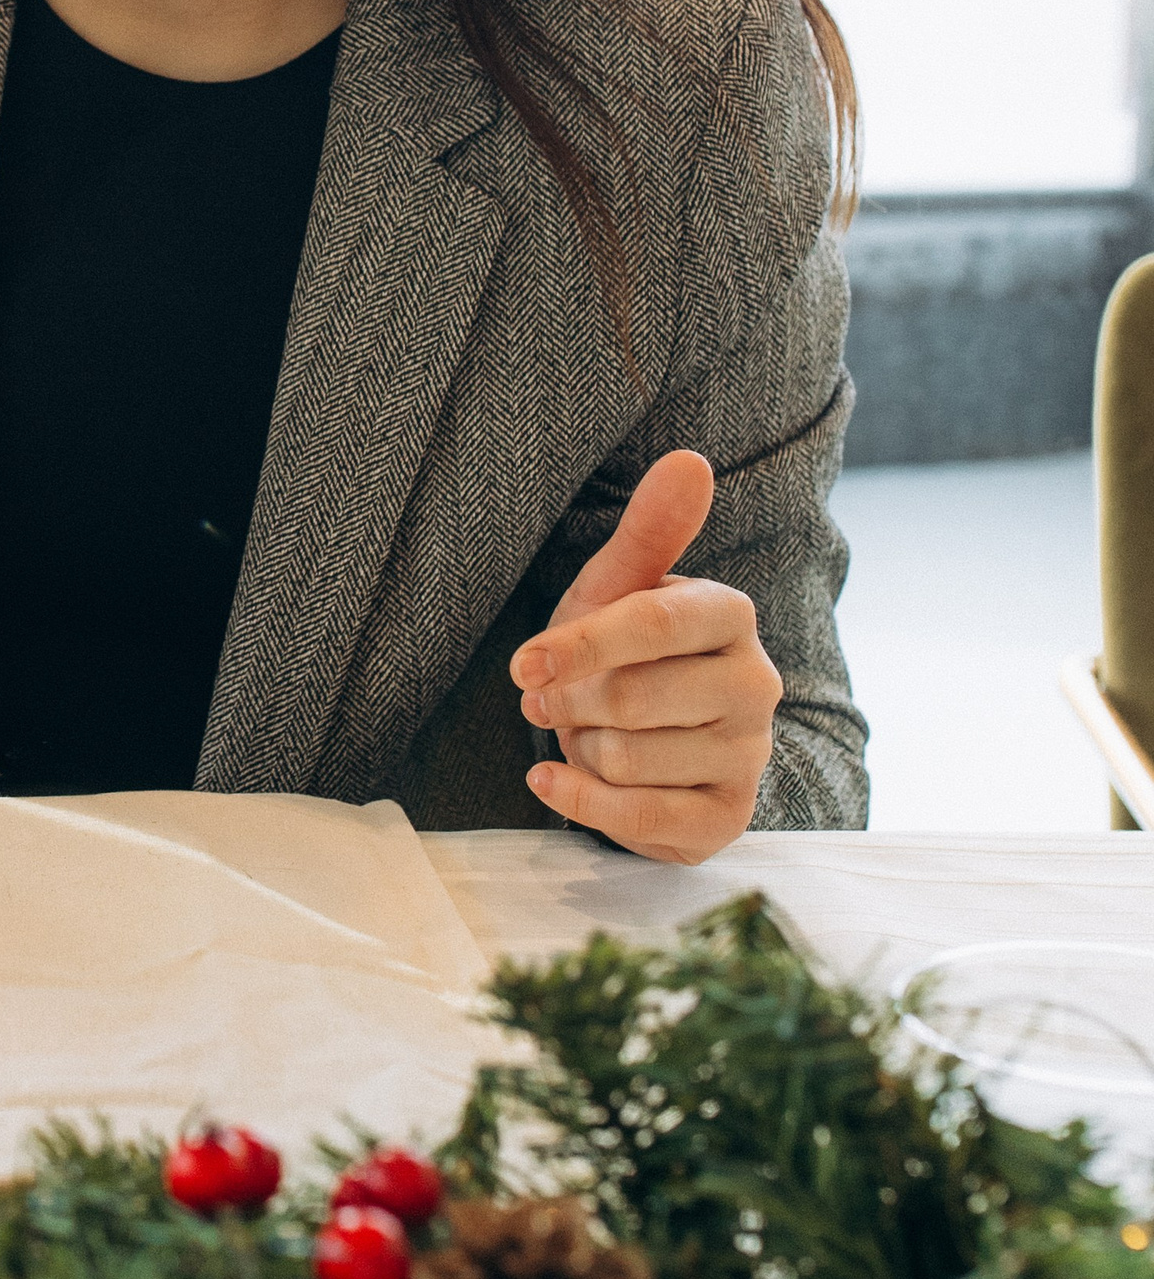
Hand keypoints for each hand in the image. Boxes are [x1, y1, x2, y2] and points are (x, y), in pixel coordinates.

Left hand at [509, 448, 781, 863]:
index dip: (580, 644)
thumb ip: (651, 531)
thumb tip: (690, 460)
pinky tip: (552, 780)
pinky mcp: (728, 818)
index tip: (523, 664)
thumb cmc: (626, 653)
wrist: (647, 741)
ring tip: (586, 735)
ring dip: (580, 749)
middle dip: (570, 703)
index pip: (654, 622)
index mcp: (732, 615)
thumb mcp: (622, 589)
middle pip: (632, 697)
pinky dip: (579, 800)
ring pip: (629, 758)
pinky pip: (640, 819)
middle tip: (550, 701)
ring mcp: (749, 755)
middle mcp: (756, 684)